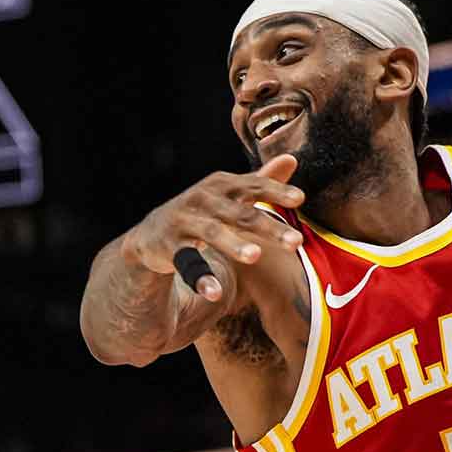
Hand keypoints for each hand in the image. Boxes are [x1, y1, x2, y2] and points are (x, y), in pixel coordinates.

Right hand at [121, 154, 304, 302]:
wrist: (152, 234)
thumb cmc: (202, 212)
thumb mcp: (228, 195)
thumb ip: (259, 180)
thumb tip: (291, 159)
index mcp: (221, 185)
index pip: (252, 185)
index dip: (275, 191)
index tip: (299, 199)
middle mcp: (202, 199)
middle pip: (239, 213)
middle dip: (268, 227)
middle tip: (297, 242)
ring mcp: (184, 221)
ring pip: (212, 233)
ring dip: (232, 244)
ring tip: (255, 256)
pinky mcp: (169, 246)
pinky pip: (187, 262)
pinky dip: (200, 277)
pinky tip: (215, 293)